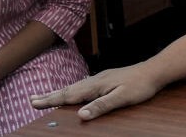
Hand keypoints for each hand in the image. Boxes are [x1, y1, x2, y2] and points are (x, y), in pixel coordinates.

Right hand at [29, 63, 164, 120]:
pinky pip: (83, 86)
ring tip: (46, 96)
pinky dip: (72, 90)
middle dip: (49, 96)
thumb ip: (101, 106)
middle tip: (31, 100)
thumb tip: (81, 115)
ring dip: (59, 93)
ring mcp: (100, 79)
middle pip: (67, 90)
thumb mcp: (121, 98)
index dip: (50, 100)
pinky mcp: (105, 80)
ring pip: (74, 87)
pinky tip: (73, 92)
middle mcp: (95, 80)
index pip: (68, 95)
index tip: (34, 103)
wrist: (154, 71)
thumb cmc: (140, 86)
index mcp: (95, 85)